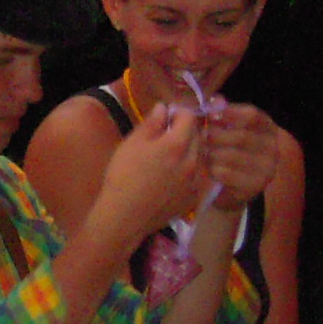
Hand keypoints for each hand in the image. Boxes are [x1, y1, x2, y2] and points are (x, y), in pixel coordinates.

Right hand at [93, 101, 205, 242]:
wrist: (125, 216)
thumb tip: (164, 107)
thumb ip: (151, 123)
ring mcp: (196, 180)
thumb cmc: (123, 176)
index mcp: (177, 143)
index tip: (166, 118)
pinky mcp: (194, 197)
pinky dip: (189, 173)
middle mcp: (193, 160)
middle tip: (165, 138)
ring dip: (188, 152)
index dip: (178, 113)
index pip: (189, 117)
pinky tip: (171, 179)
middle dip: (184, 132)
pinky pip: (197, 177)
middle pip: (197, 136)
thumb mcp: (131, 144)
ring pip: (199, 157)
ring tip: (168, 159)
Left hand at [202, 103, 280, 212]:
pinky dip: (212, 170)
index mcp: (267, 128)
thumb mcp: (225, 130)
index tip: (209, 116)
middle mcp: (273, 147)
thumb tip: (215, 99)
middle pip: (239, 136)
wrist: (228, 189)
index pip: (252, 115)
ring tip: (205, 155)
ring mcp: (267, 168)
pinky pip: (225, 173)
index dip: (228, 113)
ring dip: (210, 154)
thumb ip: (221, 114)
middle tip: (201, 139)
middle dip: (214, 136)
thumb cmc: (225, 152)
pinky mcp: (255, 186)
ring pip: (230, 155)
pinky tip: (211, 170)